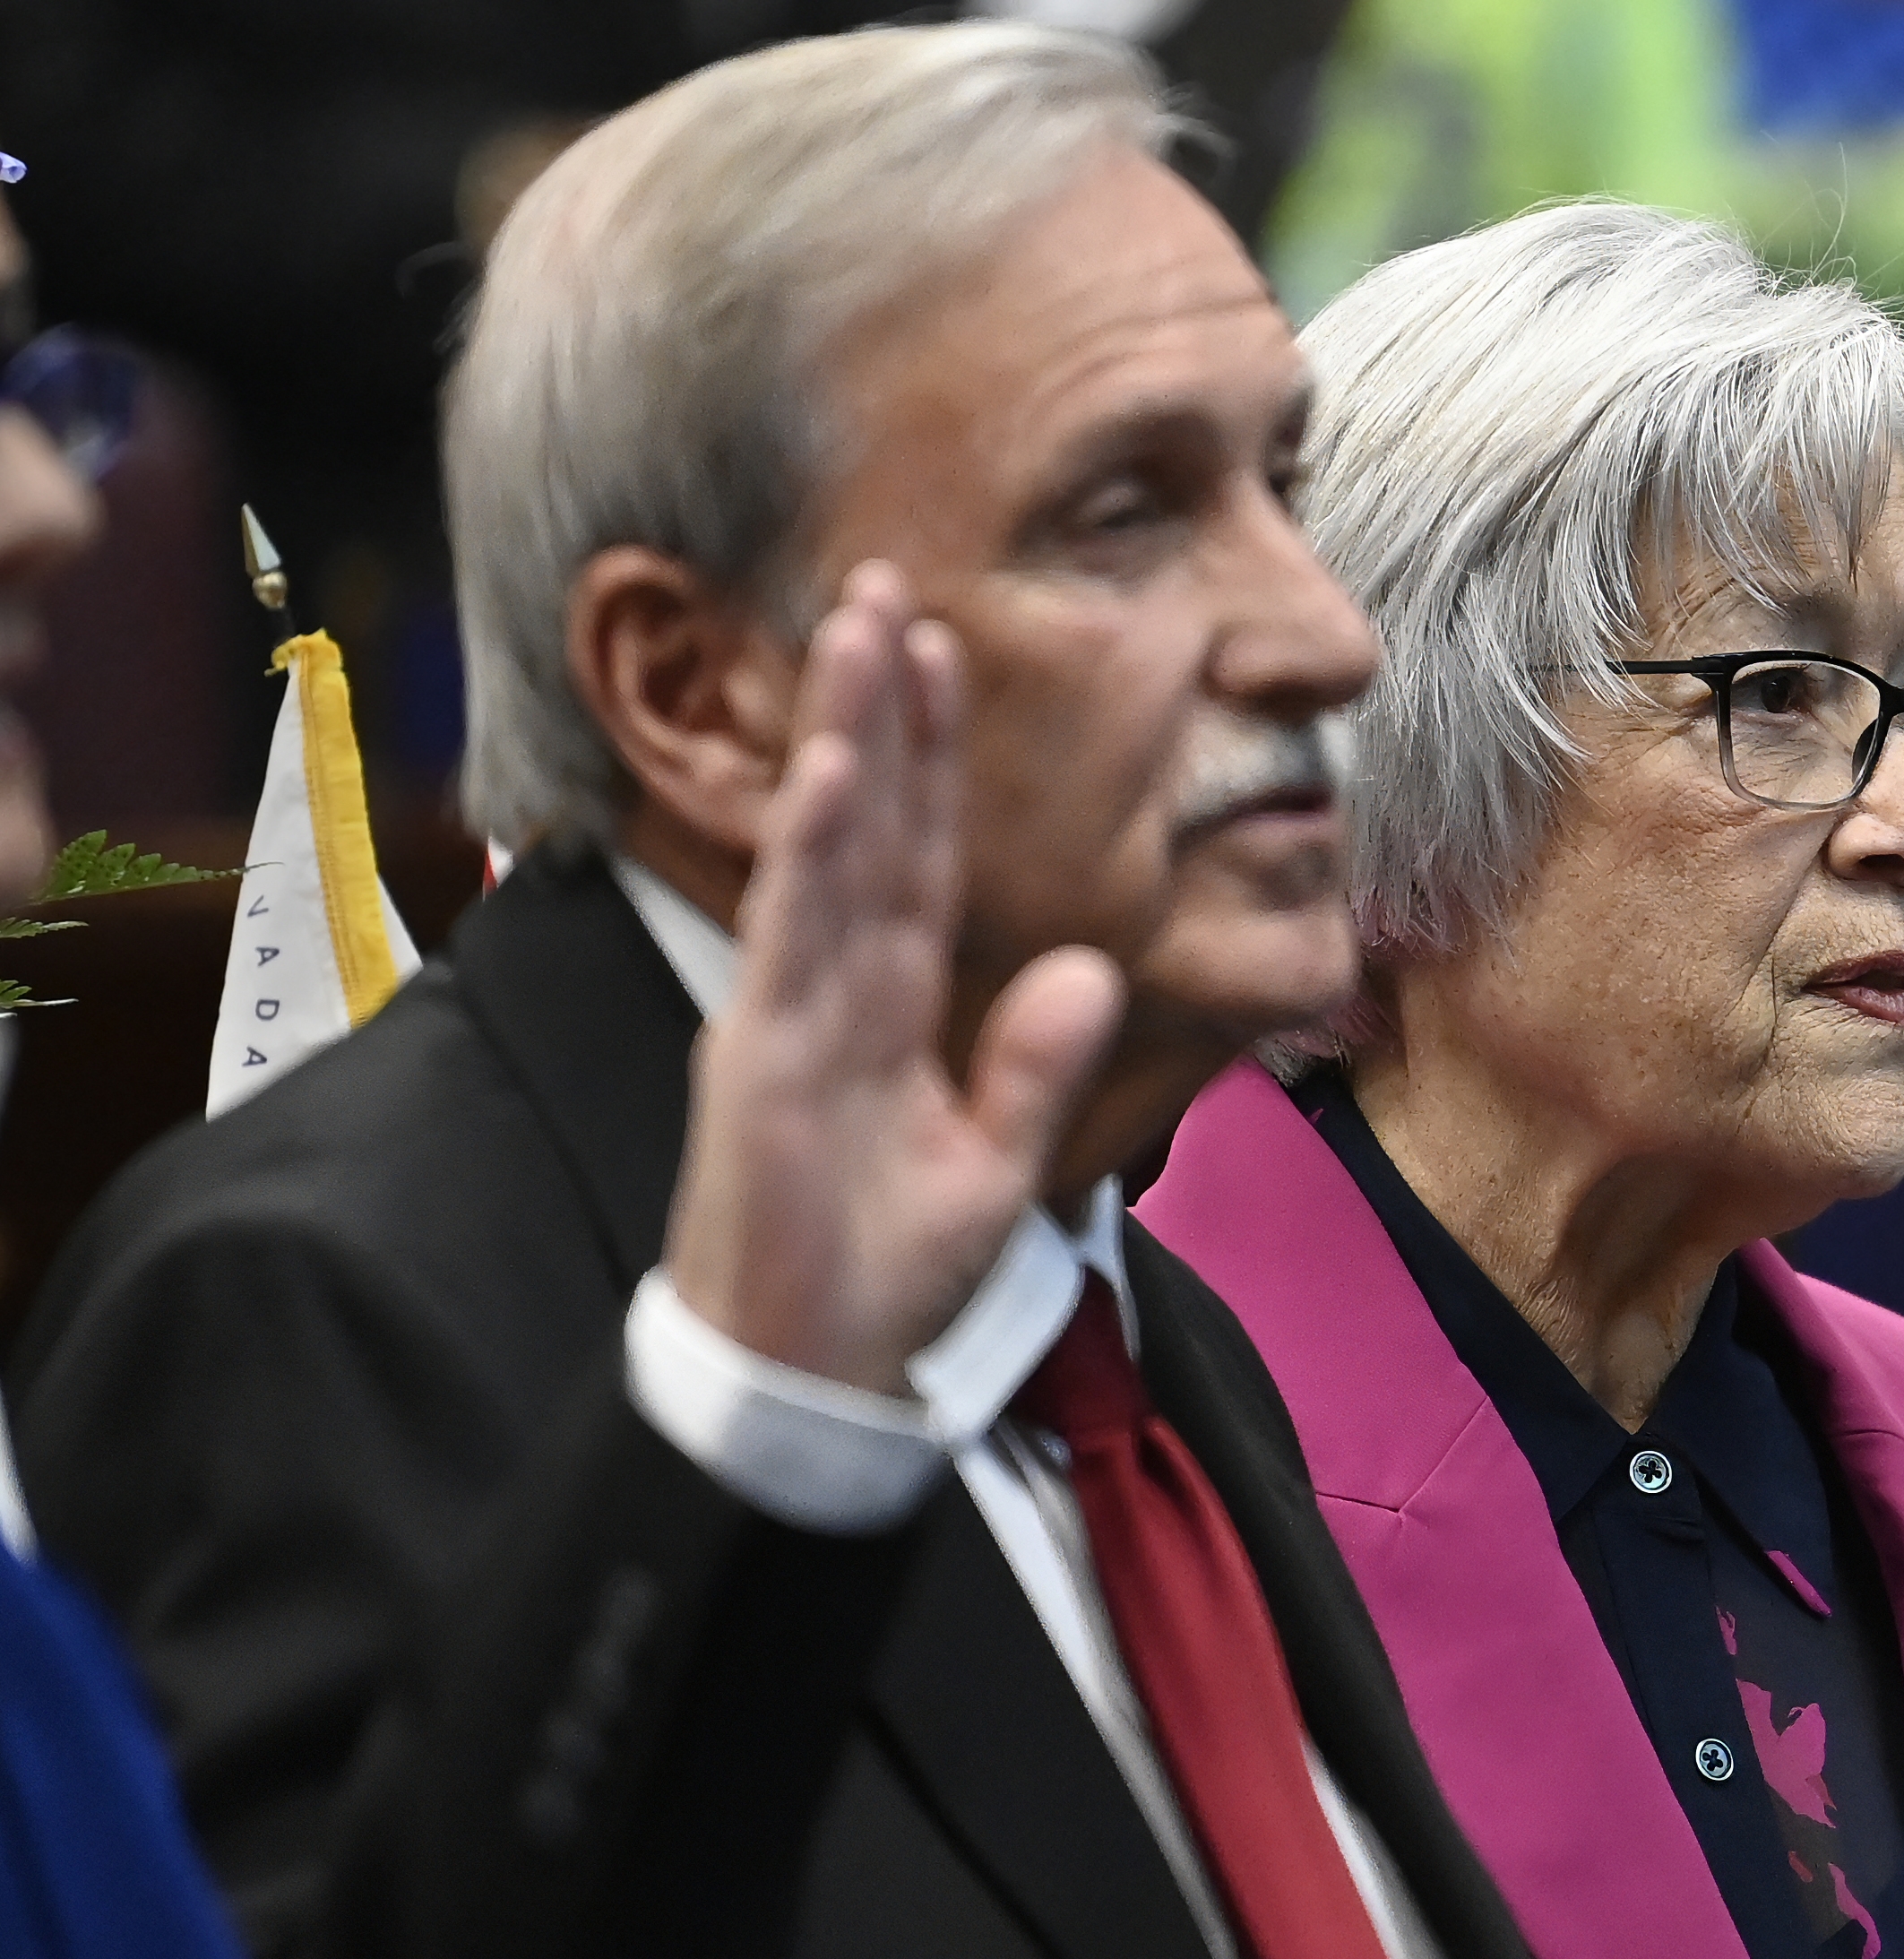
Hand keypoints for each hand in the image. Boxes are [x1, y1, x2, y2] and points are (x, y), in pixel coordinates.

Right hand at [662, 565, 1125, 1391]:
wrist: (813, 1376)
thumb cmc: (884, 1274)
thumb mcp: (994, 1166)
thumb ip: (1036, 1069)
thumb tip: (1090, 972)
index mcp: (886, 1006)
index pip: (918, 856)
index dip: (928, 755)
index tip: (938, 648)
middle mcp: (831, 988)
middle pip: (866, 823)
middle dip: (873, 704)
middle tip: (880, 583)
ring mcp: (789, 1014)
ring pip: (825, 852)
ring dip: (842, 739)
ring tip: (855, 630)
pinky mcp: (758, 1060)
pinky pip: (792, 942)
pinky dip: (810, 857)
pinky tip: (829, 776)